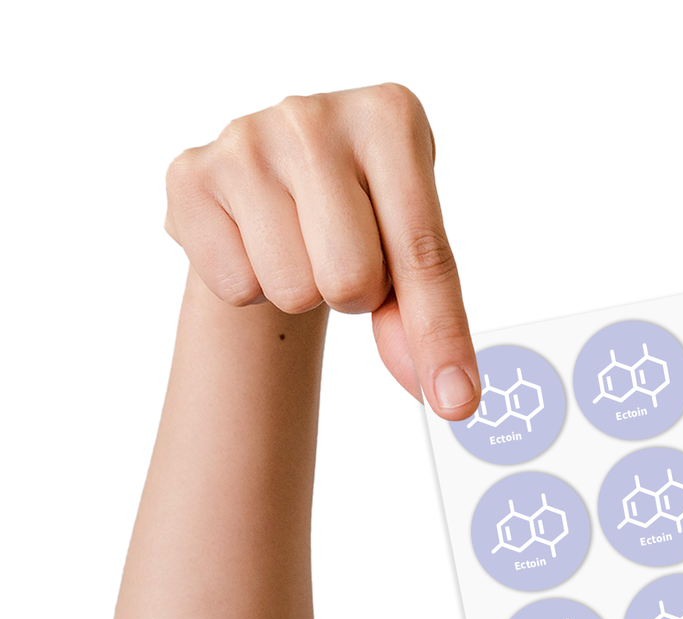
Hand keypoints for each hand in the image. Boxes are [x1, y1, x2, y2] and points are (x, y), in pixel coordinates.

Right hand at [164, 83, 479, 419]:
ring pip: (292, 288)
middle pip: (352, 279)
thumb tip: (449, 396)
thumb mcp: (405, 252)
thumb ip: (426, 320)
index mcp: (391, 119)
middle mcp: (315, 114)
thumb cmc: (357, 218)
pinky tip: (252, 241)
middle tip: (340, 256)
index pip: (424, 253)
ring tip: (298, 245)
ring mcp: (246, 137)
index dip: (440, 338)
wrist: (272, 185)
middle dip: (354, 295)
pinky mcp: (190, 173)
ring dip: (301, 289)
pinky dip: (250, 286)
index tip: (457, 405)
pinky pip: (235, 286)